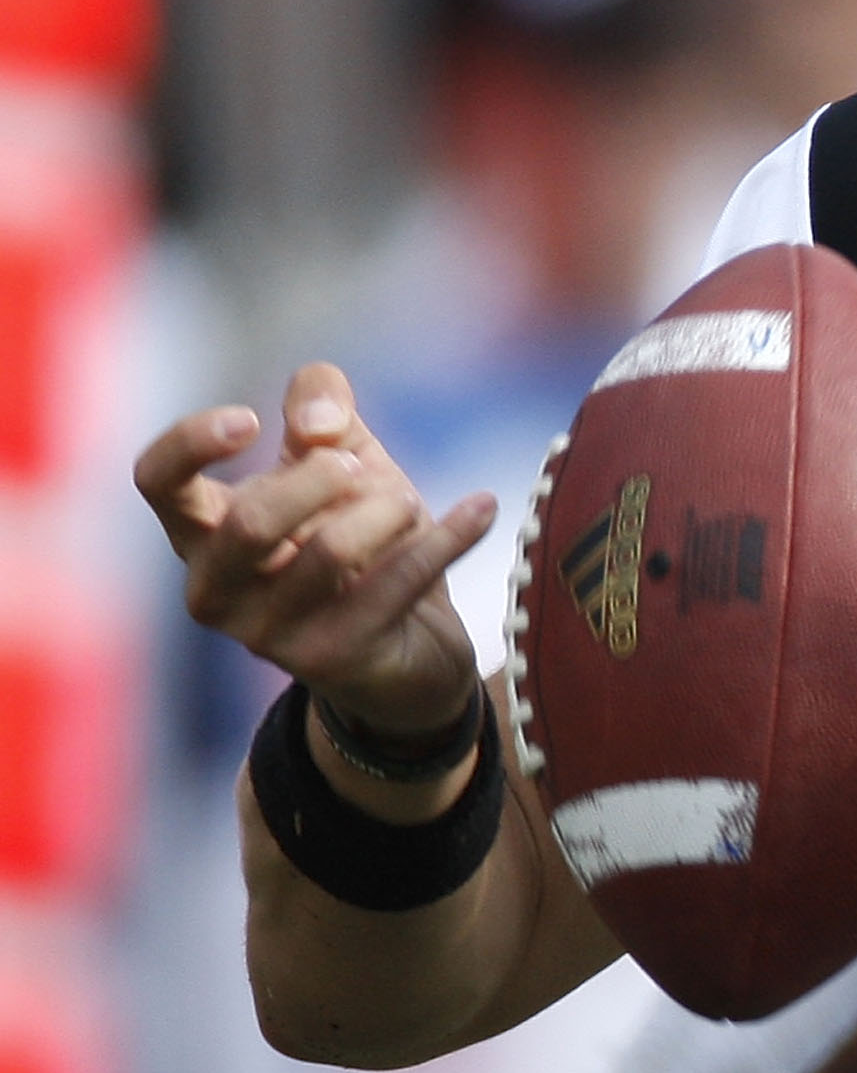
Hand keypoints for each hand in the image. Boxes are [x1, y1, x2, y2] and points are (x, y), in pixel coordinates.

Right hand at [136, 363, 496, 737]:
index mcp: (203, 531)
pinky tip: (483, 506)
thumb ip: (320, 412)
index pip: (158, 482)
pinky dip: (448, 535)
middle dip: (320, 478)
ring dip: (388, 509)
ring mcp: (267, 633)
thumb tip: (319, 418)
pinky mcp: (330, 660)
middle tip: (359, 468)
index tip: (251, 419)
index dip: (190, 444)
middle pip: (251, 520)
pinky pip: (397, 581)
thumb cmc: (362, 538)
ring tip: (411, 502)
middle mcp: (216, 588)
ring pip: (330, 551)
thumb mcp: (342, 460)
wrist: (413, 647)